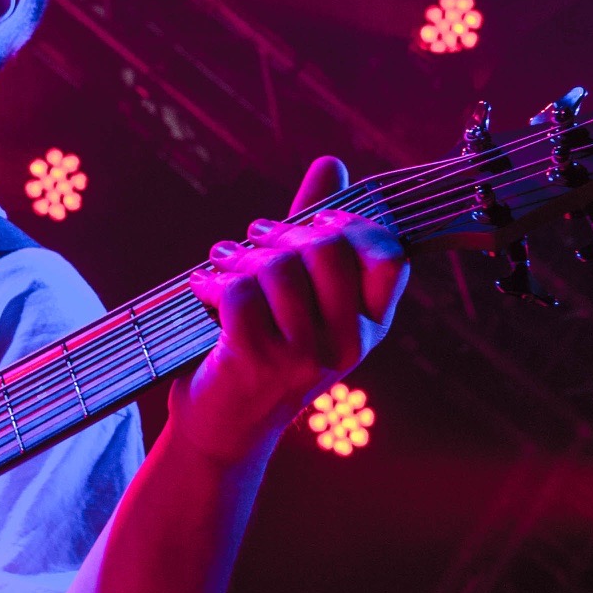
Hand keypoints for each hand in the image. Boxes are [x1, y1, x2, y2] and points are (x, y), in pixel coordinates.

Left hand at [176, 156, 408, 465]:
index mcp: (369, 323)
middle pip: (329, 249)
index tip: (315, 225)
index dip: (352, 226)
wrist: (225, 428)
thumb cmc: (263, 351)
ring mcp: (306, 356)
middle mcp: (348, 342)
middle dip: (284, 232)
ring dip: (239, 257)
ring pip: (279, 268)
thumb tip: (332, 164)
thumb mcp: (298, 293)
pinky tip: (203, 289)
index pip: (389, 256)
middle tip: (254, 238)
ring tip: (221, 262)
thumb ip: (316, 231)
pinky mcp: (259, 362)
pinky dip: (213, 282)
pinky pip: (240, 292)